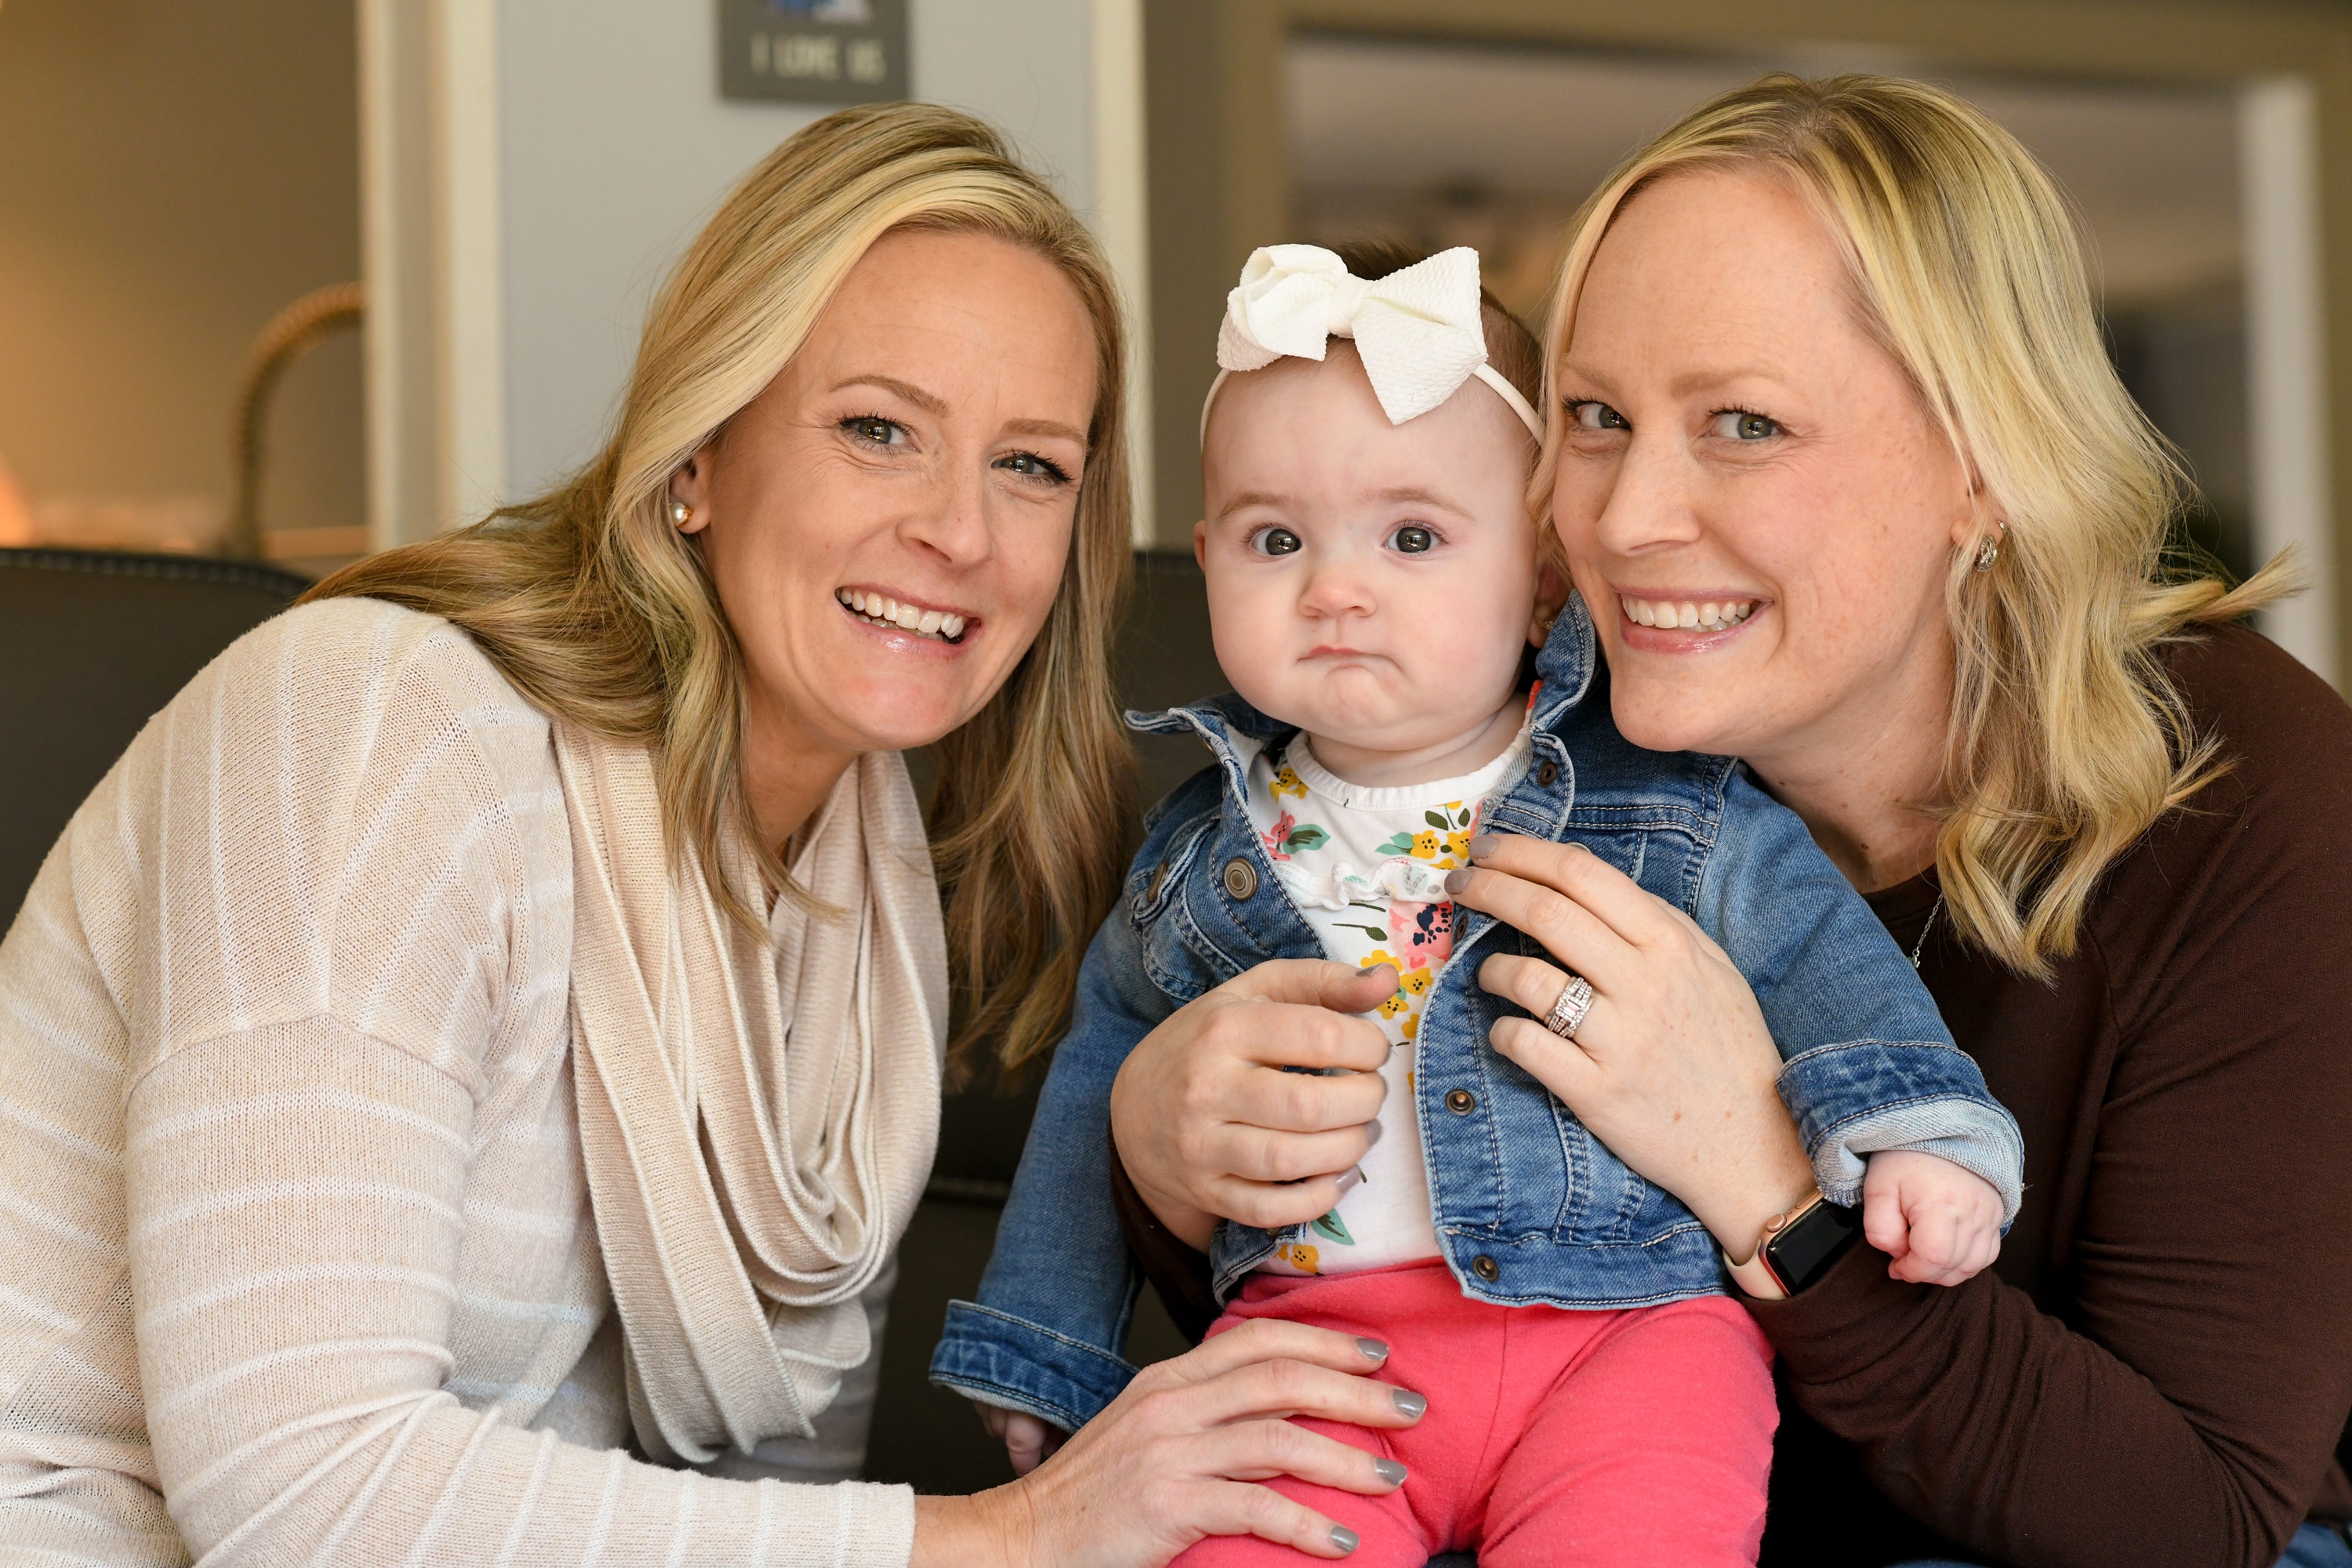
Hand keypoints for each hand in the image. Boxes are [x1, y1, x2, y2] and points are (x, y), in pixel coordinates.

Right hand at [913, 1322, 1420, 1566]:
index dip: (1324, 1340)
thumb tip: (1282, 1418)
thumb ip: (1207, 1417)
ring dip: (1346, 1457)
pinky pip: (1255, 1506)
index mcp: (1169, 1381)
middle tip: (1409, 1406)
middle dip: (1355, 1388)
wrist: (1021, 1540)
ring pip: (1279, 1438)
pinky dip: (1306, 1523)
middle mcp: (1171, 1404)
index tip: (1376, 1352)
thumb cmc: (1091, 1497)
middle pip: (1281, 1377)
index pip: (1259, 1338)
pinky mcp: (1167, 1505)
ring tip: (1391, 1477)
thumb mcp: (1147, 1435)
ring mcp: (1168, 1453)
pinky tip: (1340, 1540)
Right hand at [1109, 959, 1397, 1250]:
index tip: (1372, 1050)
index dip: (1368, 1045)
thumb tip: (1388, 980)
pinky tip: (1337, 1175)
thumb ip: (1322, 982)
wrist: (1131, 1109)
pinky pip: (1272, 1208)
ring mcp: (1202, 1145)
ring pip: (1293, 1159)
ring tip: (1359, 1131)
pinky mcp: (1206, 1190)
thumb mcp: (1254, 993)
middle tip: (1371, 1094)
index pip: (1320, 1036)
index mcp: (1225, 1028)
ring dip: (1348, 1149)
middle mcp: (1207, 1086)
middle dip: (1365, 1101)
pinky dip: (1318, 1198)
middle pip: (1311, 1105)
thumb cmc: (1208, 1041)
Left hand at [1448, 835, 1816, 1255]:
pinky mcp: (1595, 1092)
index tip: (1486, 848)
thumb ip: (1657, 922)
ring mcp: (1618, 1039)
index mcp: (1670, 944)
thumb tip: (1587, 881)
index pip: (1581, 874)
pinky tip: (1507, 1029)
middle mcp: (1643, 983)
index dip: (1522, 852)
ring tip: (1487, 971)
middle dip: (1487, 888)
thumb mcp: (1712, 968)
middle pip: (1545, 912)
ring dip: (1489, 966)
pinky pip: (1523, 1043)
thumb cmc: (1728, 1048)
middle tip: (1457, 884)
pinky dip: (1501, 1030)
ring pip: (1525, 977)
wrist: (1750, 1144)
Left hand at [1862, 1149, 2002, 1285]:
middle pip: (1953, 1266)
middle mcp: (1973, 1212)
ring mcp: (1990, 1215)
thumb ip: (1880, 1228)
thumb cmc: (1905, 1159)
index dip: (1911, 1270)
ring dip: (1945, 1271)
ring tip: (1923, 1255)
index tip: (1895, 1266)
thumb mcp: (1877, 1188)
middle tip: (1905, 1258)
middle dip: (1924, 1272)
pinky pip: (1987, 1255)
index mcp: (1941, 1203)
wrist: (1939, 1132)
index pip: (1934, 1257)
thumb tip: (1897, 1255)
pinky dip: (1966, 1263)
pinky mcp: (1997, 1216)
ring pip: (1973, 1266)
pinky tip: (1946, 1253)